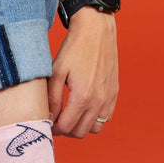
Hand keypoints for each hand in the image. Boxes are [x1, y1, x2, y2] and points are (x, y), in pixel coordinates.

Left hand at [48, 7, 118, 137]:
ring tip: (71, 115)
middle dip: (66, 130)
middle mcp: (98, 100)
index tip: (48, 122)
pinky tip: (84, 108)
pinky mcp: (114, 93)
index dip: (54, 128)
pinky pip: (106, 118)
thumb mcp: (56, 72)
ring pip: (94, 128)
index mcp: (83, 96)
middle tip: (57, 120)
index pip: (66, 127)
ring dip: (81, 126)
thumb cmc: (74, 49)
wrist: (97, 30)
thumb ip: (52, 98)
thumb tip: (49, 118)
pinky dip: (94, 119)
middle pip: (80, 132)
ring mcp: (108, 98)